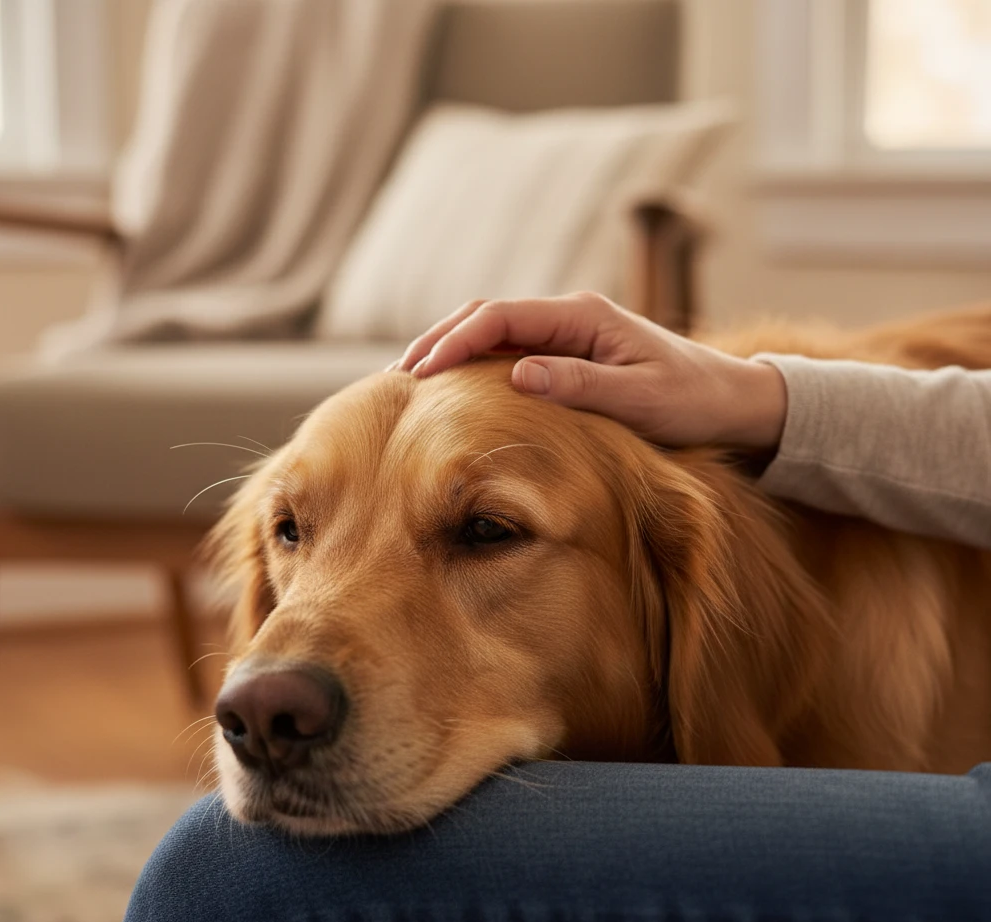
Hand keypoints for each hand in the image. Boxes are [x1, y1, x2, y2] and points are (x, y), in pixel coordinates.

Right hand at [394, 293, 787, 449]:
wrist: (729, 400)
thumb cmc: (690, 400)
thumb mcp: (639, 398)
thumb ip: (579, 384)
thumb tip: (517, 375)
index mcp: (583, 315)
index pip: (502, 316)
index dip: (456, 340)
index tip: (422, 372)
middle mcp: (570, 315)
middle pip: (487, 314)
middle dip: (440, 340)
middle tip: (400, 375)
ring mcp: (568, 332)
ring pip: (494, 331)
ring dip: (452, 349)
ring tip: (413, 379)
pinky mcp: (569, 352)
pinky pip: (511, 350)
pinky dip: (475, 363)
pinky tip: (454, 386)